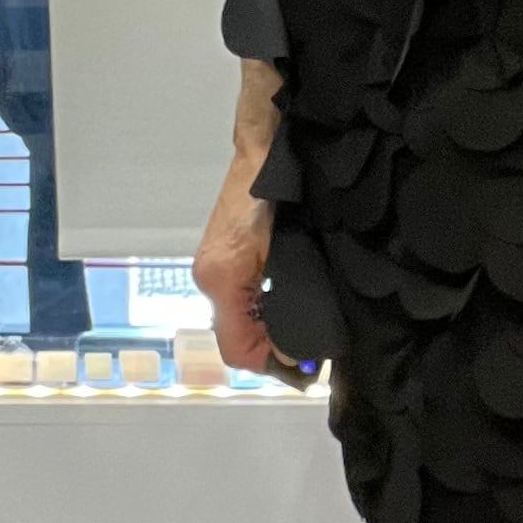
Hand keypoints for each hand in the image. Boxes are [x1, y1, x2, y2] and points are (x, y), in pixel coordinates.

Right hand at [192, 123, 289, 380]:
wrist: (262, 152)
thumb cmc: (274, 196)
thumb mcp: (283, 255)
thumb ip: (281, 307)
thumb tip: (290, 352)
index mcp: (220, 281)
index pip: (235, 349)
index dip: (270, 366)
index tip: (306, 371)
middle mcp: (210, 279)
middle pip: (234, 339)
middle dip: (271, 351)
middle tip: (312, 356)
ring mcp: (212, 269)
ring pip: (237, 321)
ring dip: (268, 332)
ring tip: (306, 335)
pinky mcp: (222, 258)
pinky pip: (239, 300)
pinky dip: (262, 312)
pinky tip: (288, 308)